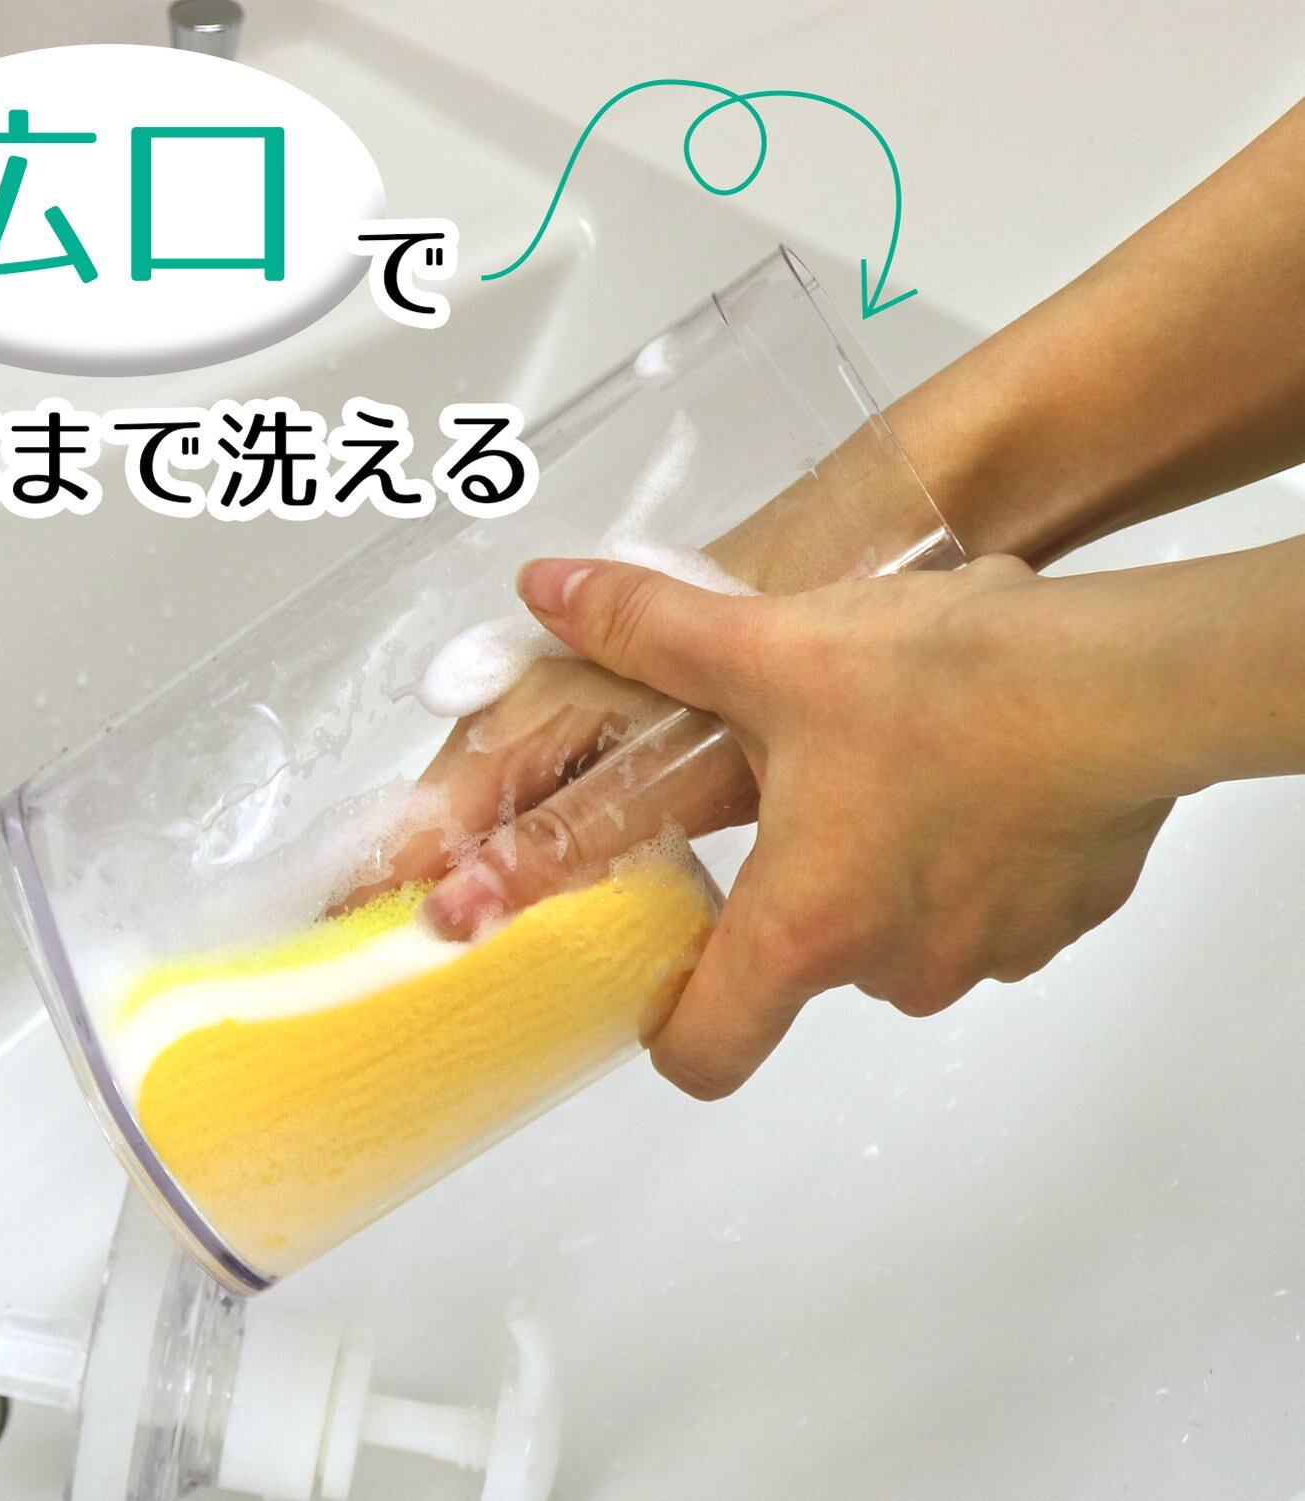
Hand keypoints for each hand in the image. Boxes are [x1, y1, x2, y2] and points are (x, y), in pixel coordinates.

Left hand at [462, 554, 1177, 1098]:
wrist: (1124, 680)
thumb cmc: (945, 683)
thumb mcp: (769, 648)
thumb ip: (644, 629)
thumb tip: (545, 591)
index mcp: (803, 927)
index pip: (705, 1055)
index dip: (672, 1025)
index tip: (665, 967)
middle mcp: (892, 968)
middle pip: (803, 965)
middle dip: (795, 885)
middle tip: (806, 787)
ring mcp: (986, 957)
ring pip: (897, 932)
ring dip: (885, 865)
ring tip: (903, 763)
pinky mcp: (1061, 924)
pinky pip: (982, 909)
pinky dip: (965, 858)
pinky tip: (980, 772)